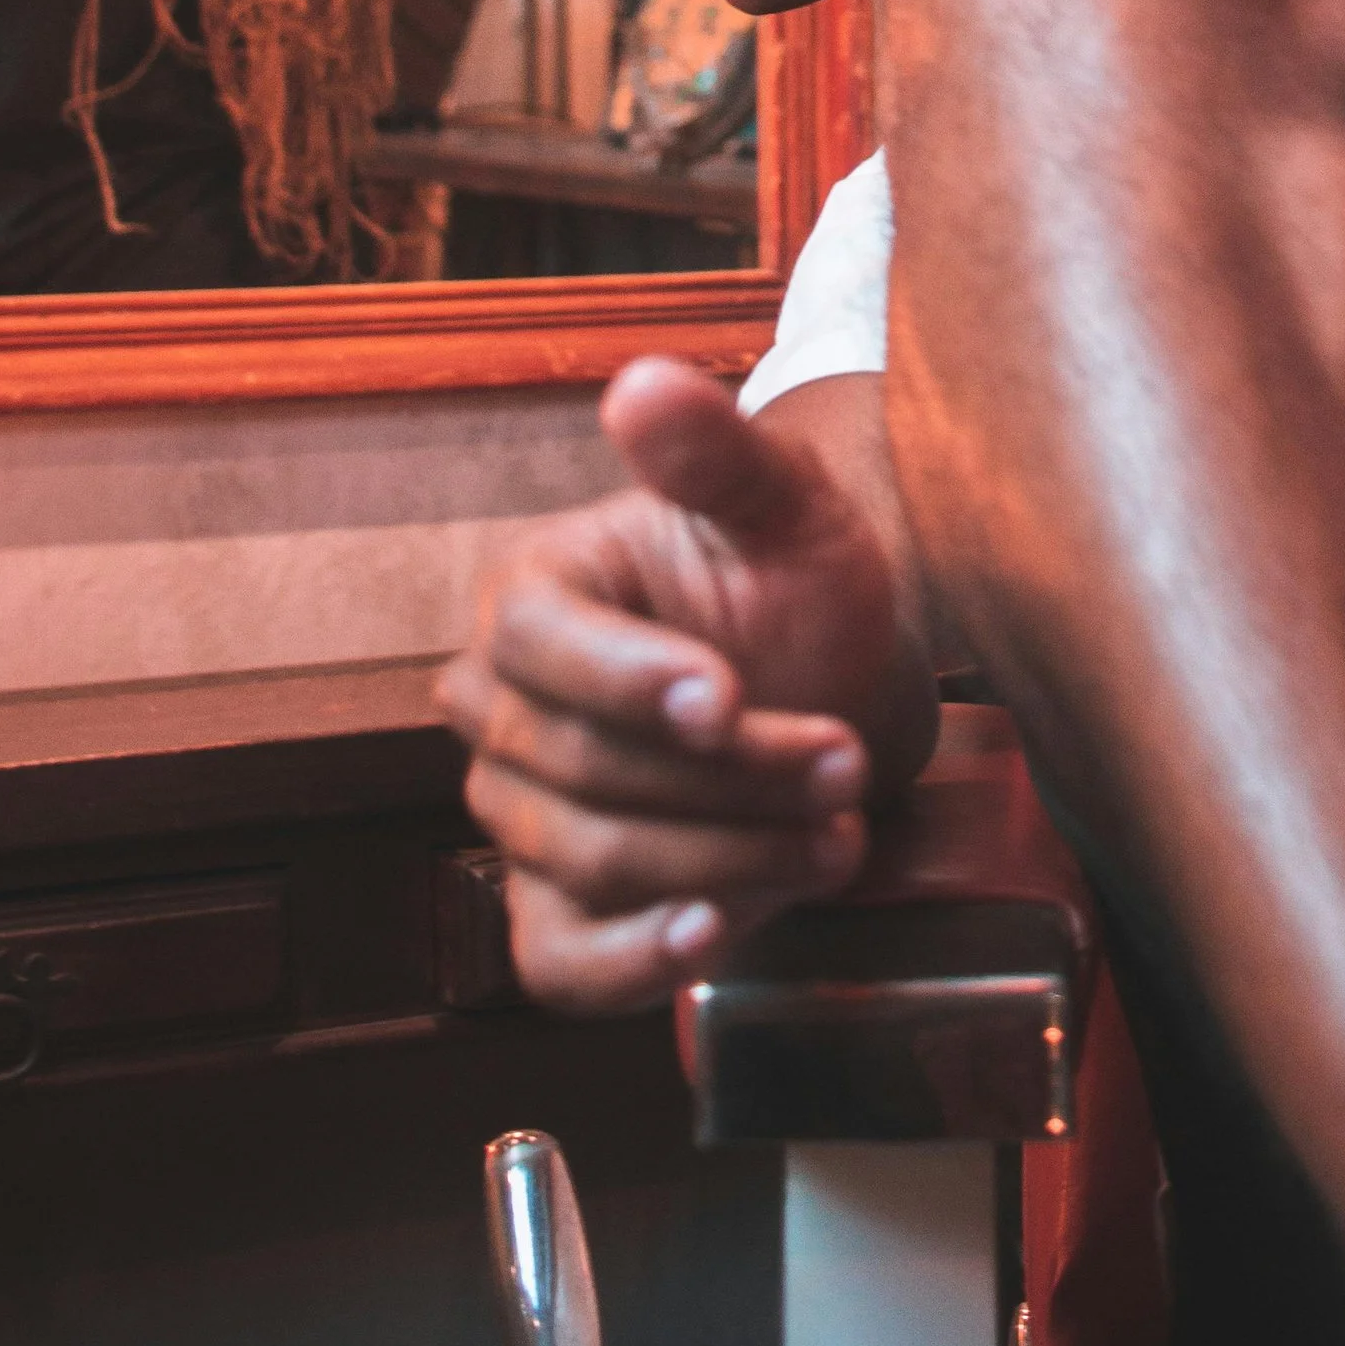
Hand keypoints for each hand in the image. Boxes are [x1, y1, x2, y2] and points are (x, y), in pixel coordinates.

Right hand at [438, 359, 916, 1010]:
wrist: (842, 693)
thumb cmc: (802, 588)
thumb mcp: (785, 507)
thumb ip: (717, 453)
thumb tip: (642, 384)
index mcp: (531, 593)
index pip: (538, 643)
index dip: (630, 679)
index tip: (728, 699)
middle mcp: (501, 709)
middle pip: (582, 767)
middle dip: (727, 778)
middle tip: (844, 765)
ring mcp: (519, 817)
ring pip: (593, 859)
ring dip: (729, 857)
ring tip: (837, 830)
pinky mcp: (554, 913)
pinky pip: (561, 961)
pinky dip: (635, 958)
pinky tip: (712, 935)